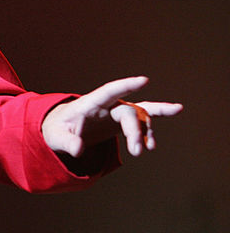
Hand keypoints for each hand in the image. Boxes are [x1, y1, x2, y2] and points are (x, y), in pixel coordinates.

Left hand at [42, 76, 182, 157]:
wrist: (63, 131)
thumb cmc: (58, 130)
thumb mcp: (56, 137)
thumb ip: (67, 142)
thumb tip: (78, 150)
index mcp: (89, 103)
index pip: (108, 92)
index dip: (125, 86)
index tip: (144, 80)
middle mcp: (106, 105)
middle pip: (127, 112)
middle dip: (134, 130)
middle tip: (136, 152)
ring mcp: (116, 111)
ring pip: (140, 114)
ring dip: (146, 130)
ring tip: (150, 148)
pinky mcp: (122, 121)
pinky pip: (144, 116)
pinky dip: (158, 116)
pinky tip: (177, 112)